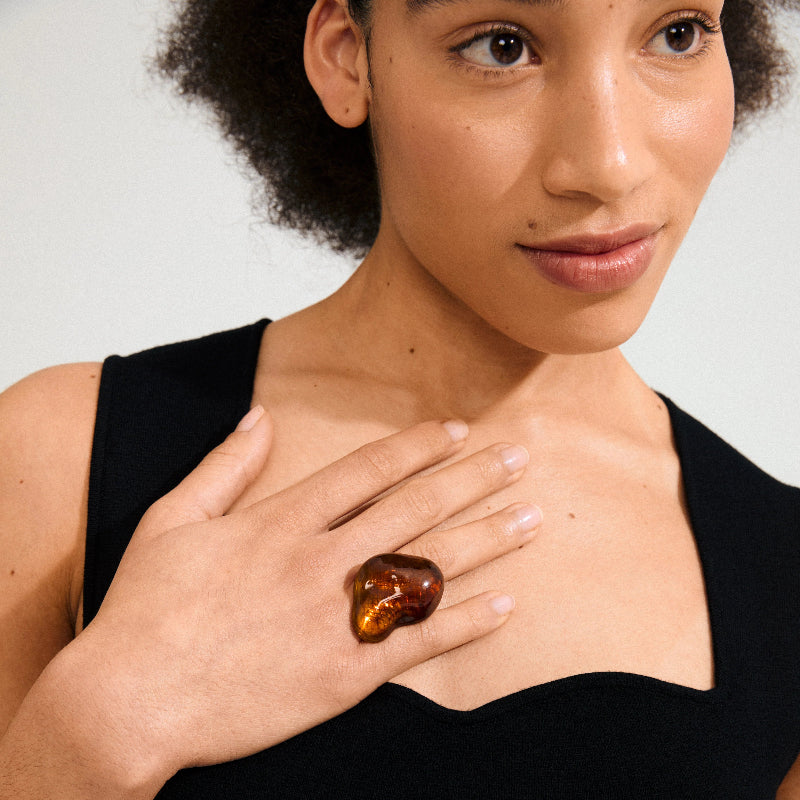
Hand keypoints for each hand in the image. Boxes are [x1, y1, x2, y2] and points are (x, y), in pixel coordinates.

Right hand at [64, 407, 539, 785]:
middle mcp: (318, 562)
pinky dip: (465, 622)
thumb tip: (259, 417)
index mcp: (280, 521)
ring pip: (428, 570)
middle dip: (472, 478)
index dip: (417, 447)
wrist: (129, 701)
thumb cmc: (145, 610)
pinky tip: (505, 603)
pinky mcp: (343, 675)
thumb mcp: (173, 519)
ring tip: (532, 518)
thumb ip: (224, 465)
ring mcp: (335, 619)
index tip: (456, 431)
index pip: (367, 470)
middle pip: (414, 509)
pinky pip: (418, 645)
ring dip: (486, 539)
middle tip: (519, 457)